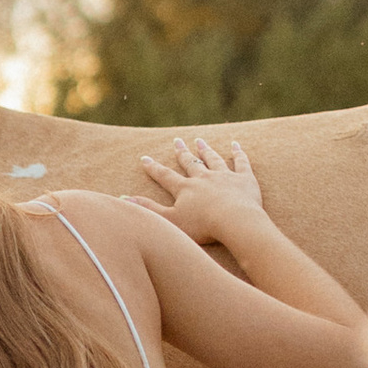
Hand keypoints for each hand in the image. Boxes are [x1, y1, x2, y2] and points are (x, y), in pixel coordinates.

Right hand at [135, 135, 265, 246]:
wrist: (235, 221)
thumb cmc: (202, 226)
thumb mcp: (170, 221)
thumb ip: (148, 209)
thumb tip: (123, 199)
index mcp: (185, 189)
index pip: (165, 176)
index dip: (154, 168)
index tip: (145, 158)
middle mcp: (203, 178)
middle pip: (190, 163)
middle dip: (182, 153)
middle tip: (177, 141)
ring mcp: (225, 176)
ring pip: (213, 159)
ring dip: (205, 150)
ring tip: (200, 141)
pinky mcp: (244, 179)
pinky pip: (241, 162)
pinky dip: (238, 153)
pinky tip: (236, 145)